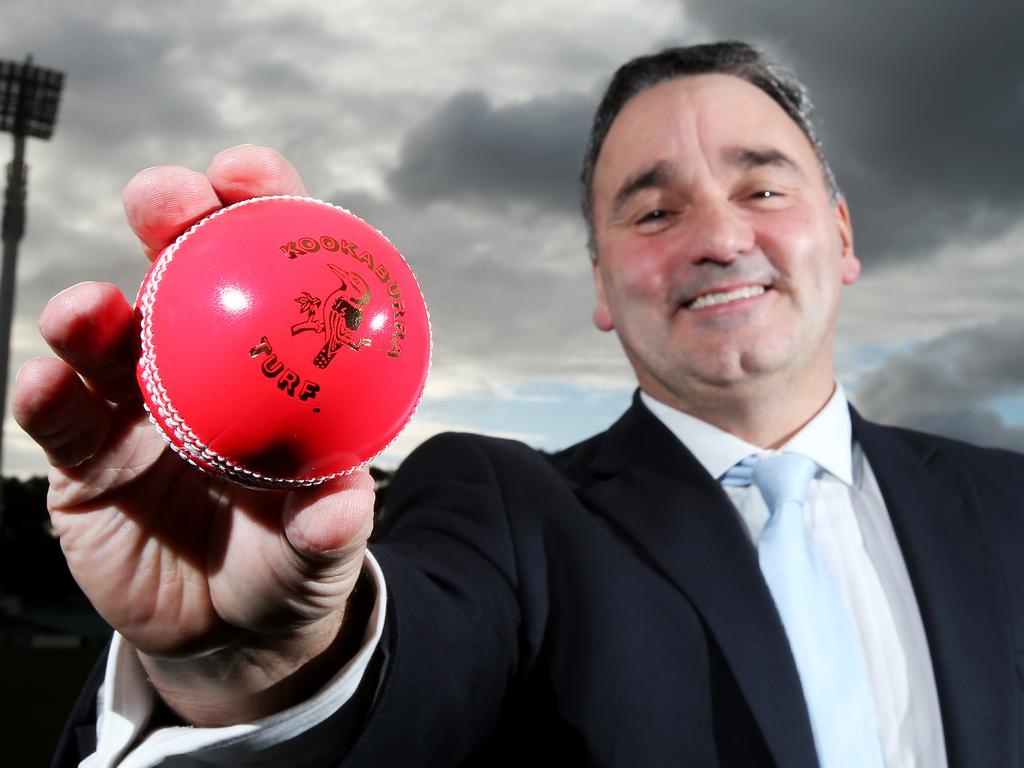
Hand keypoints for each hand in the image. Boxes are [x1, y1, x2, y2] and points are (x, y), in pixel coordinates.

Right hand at [12, 146, 375, 725]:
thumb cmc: (292, 564)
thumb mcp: (324, 546)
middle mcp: (200, 366)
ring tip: (89, 311)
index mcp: (270, 363)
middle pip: (181, 272)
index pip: (270, 265)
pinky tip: (47, 384)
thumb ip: (332, 525)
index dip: (260, 206)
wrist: (231, 631)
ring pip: (105, 337)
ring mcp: (134, 407)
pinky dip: (47, 396)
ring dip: (90, 311)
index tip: (245, 176)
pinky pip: (59, 419)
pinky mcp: (82, 458)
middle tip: (165, 201)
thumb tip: (341, 503)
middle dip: (170, 221)